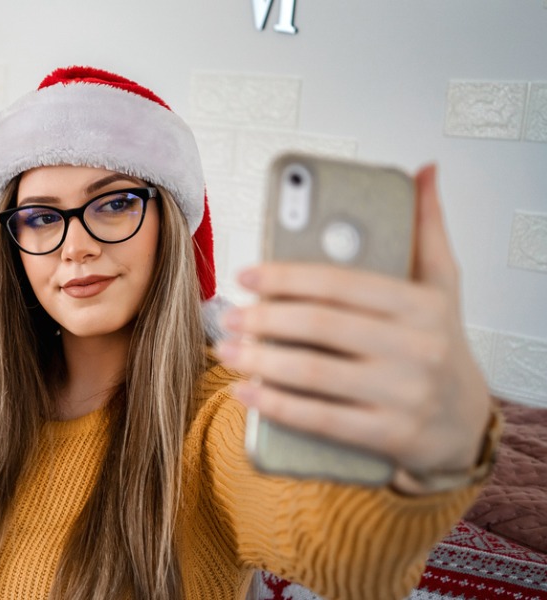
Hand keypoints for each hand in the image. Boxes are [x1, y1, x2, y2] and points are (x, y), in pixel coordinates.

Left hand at [215, 165, 492, 491]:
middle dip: (264, 319)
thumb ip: (427, 227)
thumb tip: (425, 169)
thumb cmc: (438, 345)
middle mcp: (417, 348)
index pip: (341, 283)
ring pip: (314, 373)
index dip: (286, 276)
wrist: (466, 423)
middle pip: (320, 326)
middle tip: (228, 315)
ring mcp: (404, 394)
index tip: (245, 274)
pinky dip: (275, 404)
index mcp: (421, 304)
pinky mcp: (389, 435)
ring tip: (227, 350)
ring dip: (260, 360)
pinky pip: (321, 418)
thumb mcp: (442, 285)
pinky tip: (244, 392)